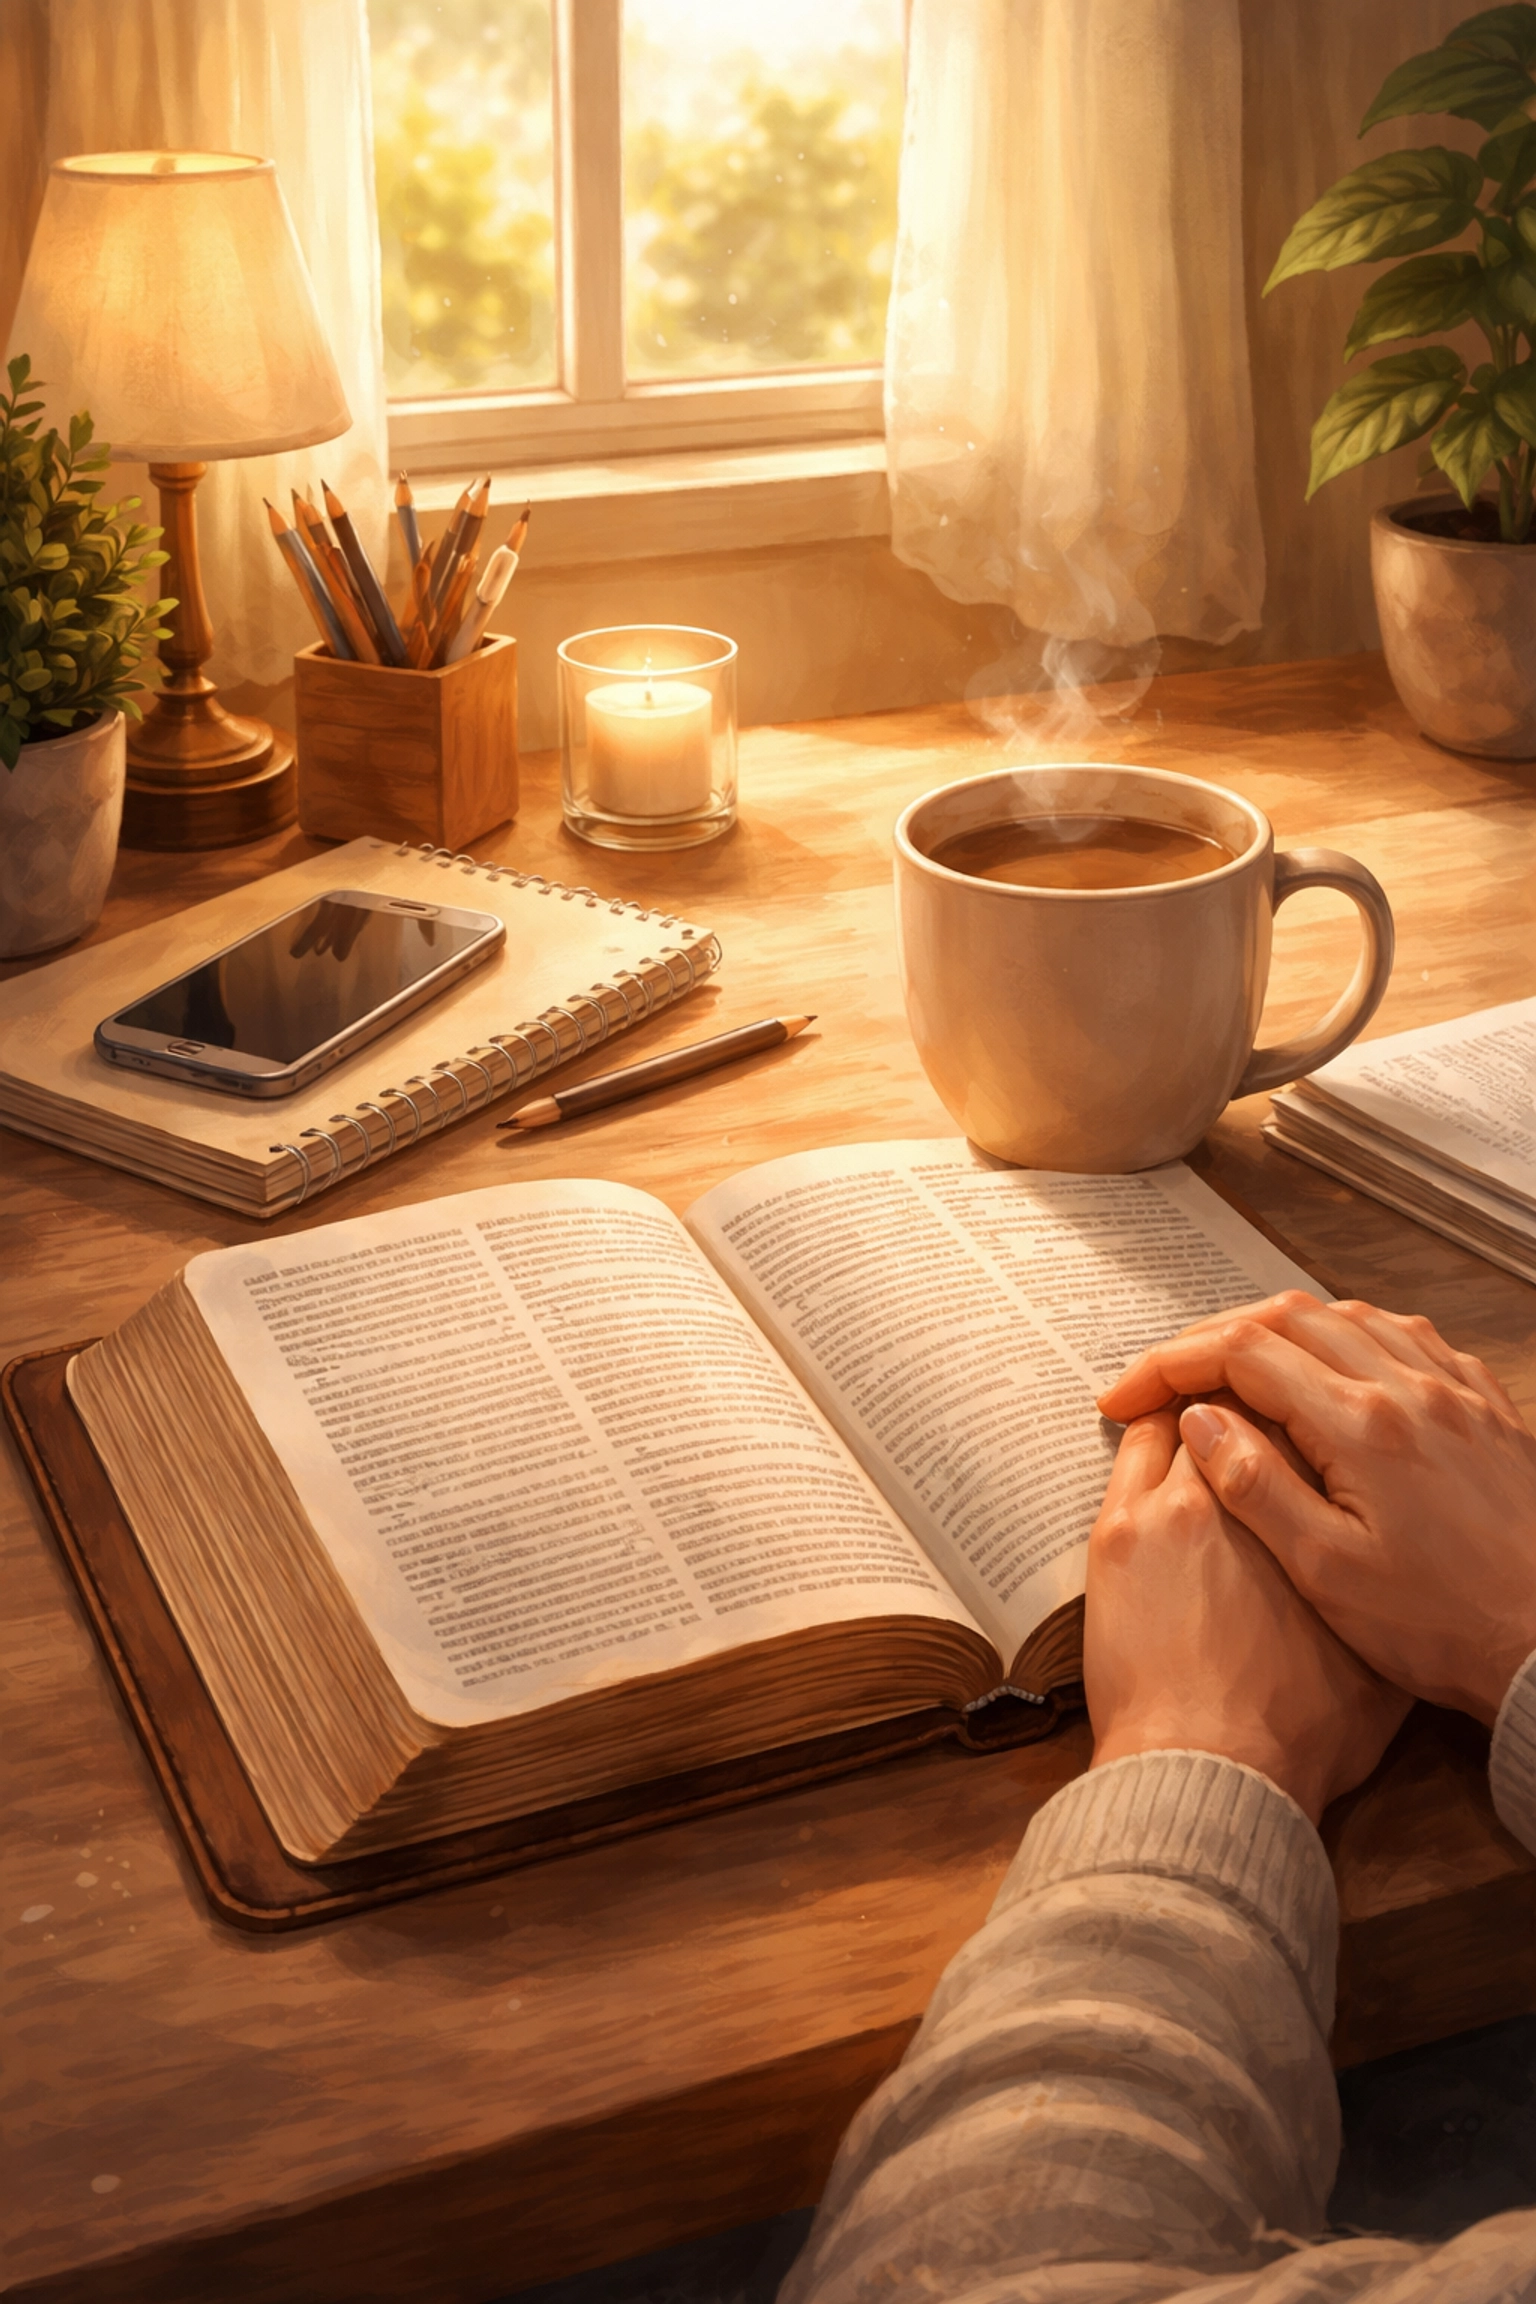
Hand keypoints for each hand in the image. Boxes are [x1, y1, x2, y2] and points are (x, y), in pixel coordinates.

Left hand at [1086, 1406, 1407, 1823]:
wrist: (1214, 1767)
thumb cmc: (1298, 1730)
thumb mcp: (1376, 1667)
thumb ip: (1374, 1601)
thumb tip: (1378, 1581)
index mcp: (1314, 1518)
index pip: (1304, 1425)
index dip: (1295, 1416)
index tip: (1286, 1422)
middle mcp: (1245, 1495)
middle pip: (1240, 1408)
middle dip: (1240, 1404)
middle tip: (1235, 1410)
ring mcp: (1173, 1508)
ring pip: (1178, 1421)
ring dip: (1186, 1415)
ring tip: (1187, 1418)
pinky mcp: (1118, 1533)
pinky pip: (1128, 1453)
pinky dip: (1141, 1435)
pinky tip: (1142, 1438)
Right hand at [1097, 1293, 1535, 1724]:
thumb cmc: (1442, 1625)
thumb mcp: (1327, 1573)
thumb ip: (1256, 1487)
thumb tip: (1199, 1421)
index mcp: (1361, 1424)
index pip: (1241, 1354)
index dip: (1169, 1366)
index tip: (1125, 1397)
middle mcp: (1409, 1388)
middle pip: (1289, 1318)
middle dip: (1213, 1338)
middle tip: (1168, 1377)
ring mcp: (1454, 1392)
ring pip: (1350, 1317)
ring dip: (1282, 1329)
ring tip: (1238, 1367)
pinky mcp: (1487, 1410)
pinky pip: (1411, 1338)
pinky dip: (1354, 1336)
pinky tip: (1341, 1366)